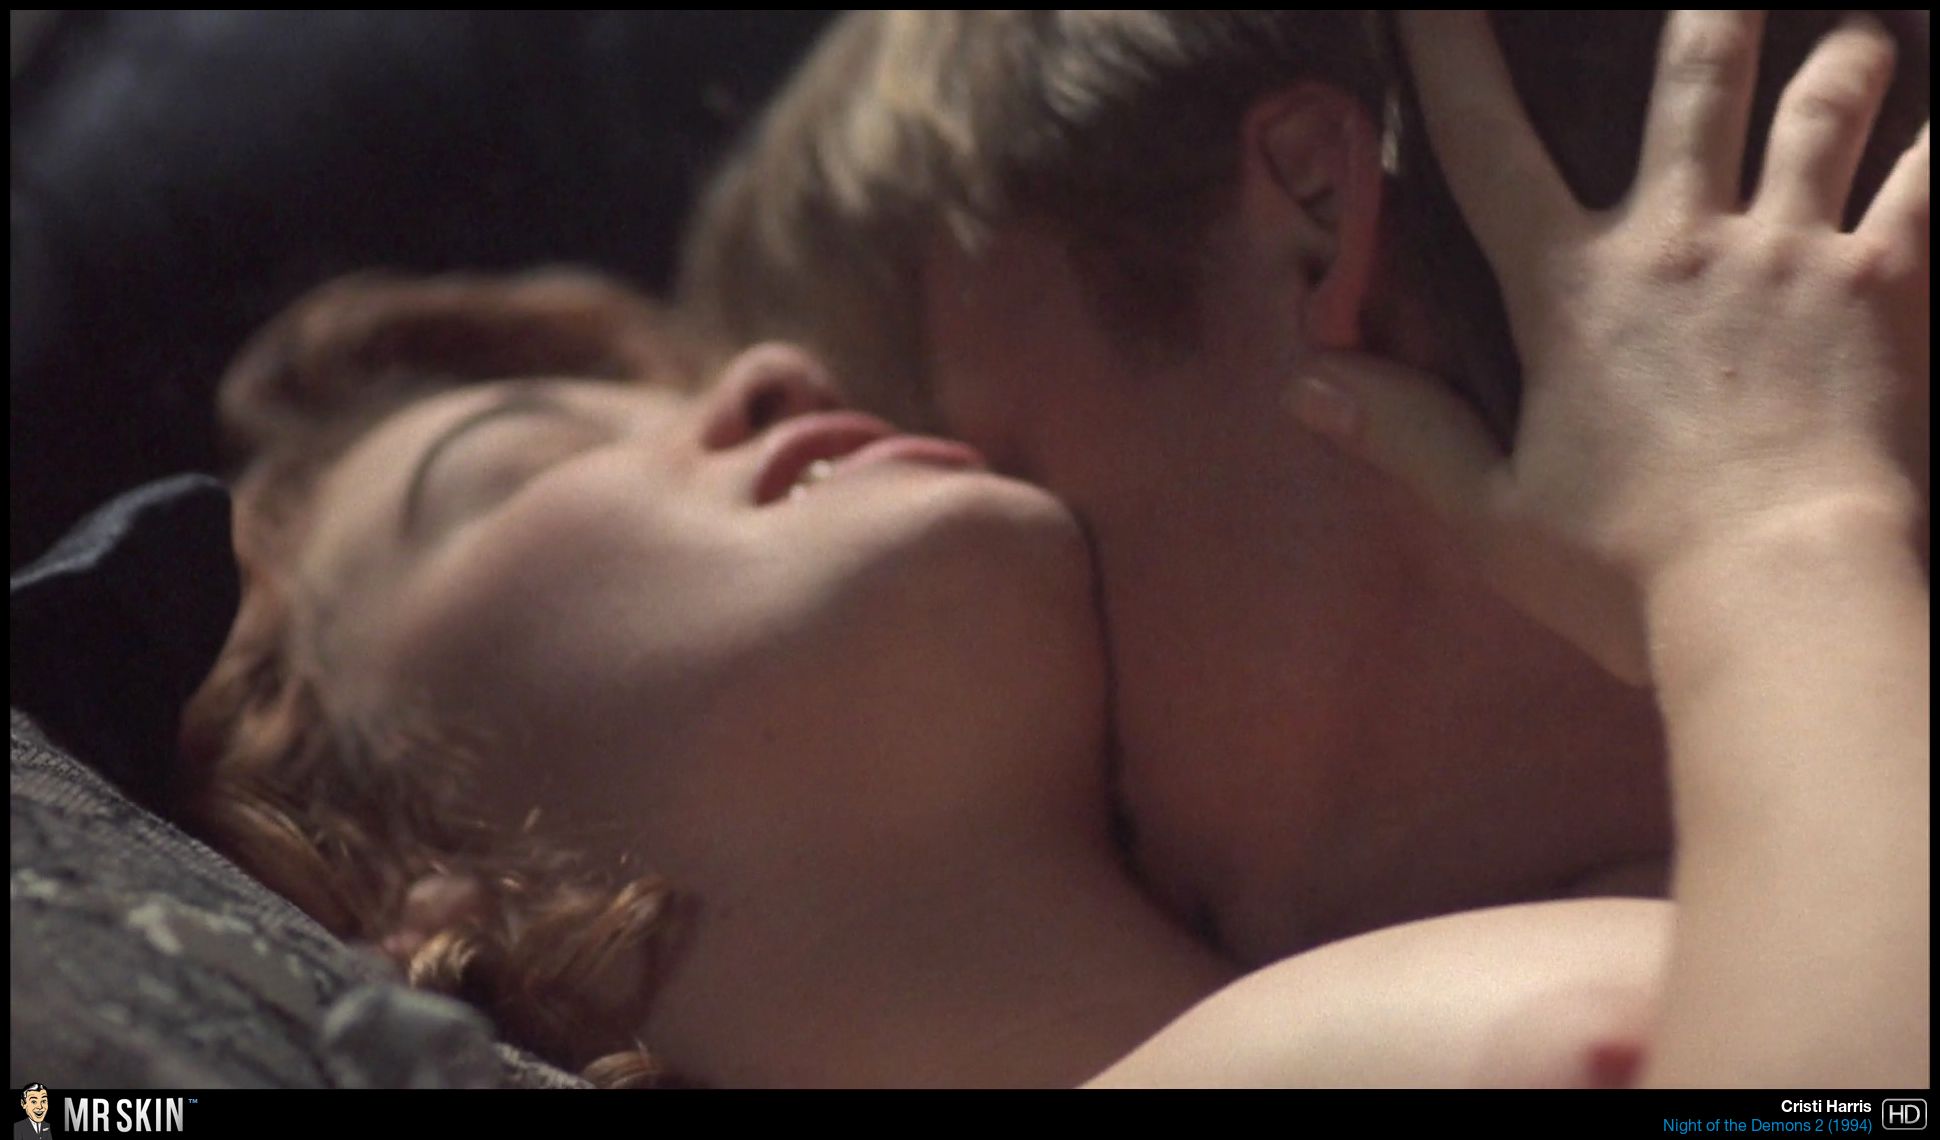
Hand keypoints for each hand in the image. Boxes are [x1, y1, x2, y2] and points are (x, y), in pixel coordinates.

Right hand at [1294, 11, 1928, 681]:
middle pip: (1694, 80)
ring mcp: (1789, 254)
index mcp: (1572, 290)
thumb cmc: (1627, 568)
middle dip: (1703, 14)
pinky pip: (1929, 182)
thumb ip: (1402, 431)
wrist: (1779, 591)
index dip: (1451, 54)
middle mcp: (1680, 241)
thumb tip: (1302, 380)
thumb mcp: (1489, 511)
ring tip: (1855, 28)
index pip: (1487, 145)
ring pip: (1825, 106)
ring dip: (1842, 53)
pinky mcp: (1884, 286)